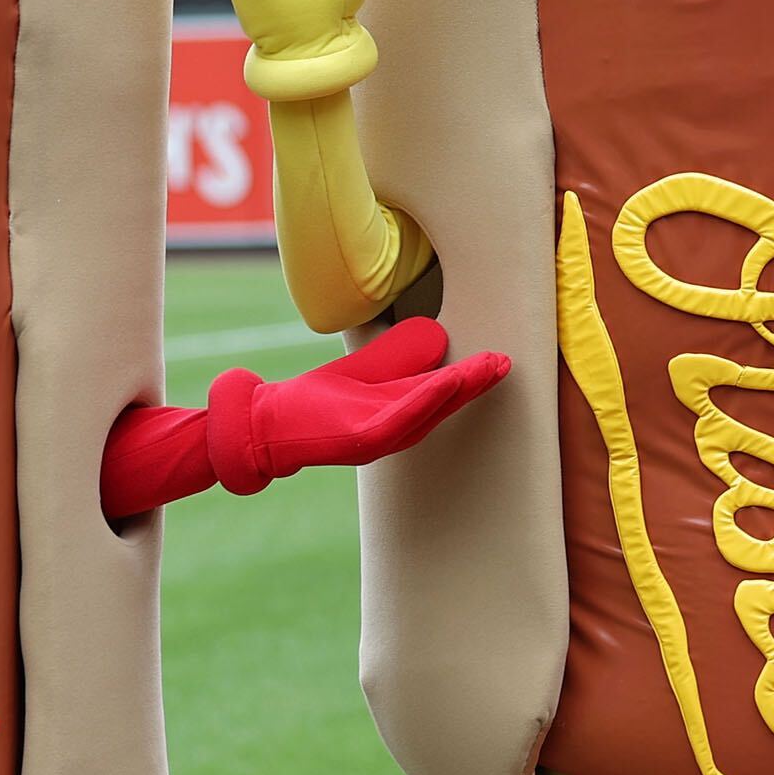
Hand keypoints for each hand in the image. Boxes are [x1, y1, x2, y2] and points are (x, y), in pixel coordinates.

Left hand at [204, 318, 504, 489]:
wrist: (266, 426)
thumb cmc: (315, 402)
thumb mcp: (366, 371)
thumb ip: (399, 357)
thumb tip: (438, 334)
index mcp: (400, 415)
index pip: (444, 393)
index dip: (474, 378)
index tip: (501, 358)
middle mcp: (397, 431)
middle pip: (445, 404)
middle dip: (477, 383)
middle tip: (507, 361)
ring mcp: (380, 438)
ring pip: (429, 410)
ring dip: (461, 390)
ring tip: (488, 368)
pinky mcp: (361, 440)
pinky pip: (401, 417)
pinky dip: (427, 399)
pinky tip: (446, 382)